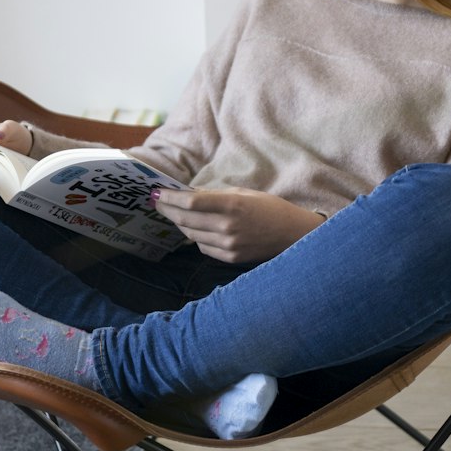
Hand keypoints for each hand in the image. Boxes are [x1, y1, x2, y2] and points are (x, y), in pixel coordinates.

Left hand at [152, 186, 324, 262]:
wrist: (294, 234)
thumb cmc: (270, 208)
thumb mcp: (244, 193)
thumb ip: (216, 195)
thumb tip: (188, 194)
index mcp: (232, 205)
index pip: (190, 202)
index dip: (170, 198)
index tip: (157, 193)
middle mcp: (228, 227)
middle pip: (186, 219)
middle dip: (167, 210)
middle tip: (157, 202)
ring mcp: (229, 245)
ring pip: (191, 235)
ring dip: (179, 223)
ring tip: (172, 214)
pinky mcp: (231, 258)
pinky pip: (203, 247)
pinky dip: (195, 237)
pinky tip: (195, 228)